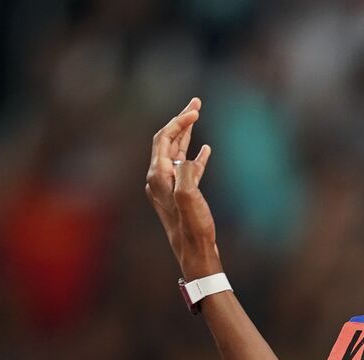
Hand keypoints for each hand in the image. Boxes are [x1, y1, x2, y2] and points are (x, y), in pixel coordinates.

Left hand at [145, 98, 218, 277]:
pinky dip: (195, 155)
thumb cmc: (193, 229)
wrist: (196, 254)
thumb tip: (190, 160)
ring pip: (176, 151)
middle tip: (196, 102)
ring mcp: (169, 186)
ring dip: (187, 134)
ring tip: (198, 116)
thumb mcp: (189, 198)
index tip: (196, 110)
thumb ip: (187, 173)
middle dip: (182, 121)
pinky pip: (186, 168)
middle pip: (167, 141)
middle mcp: (159, 178)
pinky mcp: (181, 195)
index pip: (164, 138)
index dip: (179, 121)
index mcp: (158, 176)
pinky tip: (206, 149)